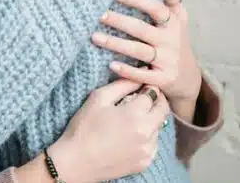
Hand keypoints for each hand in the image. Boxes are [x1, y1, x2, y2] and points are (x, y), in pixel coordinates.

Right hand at [46, 80, 169, 182]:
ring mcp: (147, 150)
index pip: (153, 93)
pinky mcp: (145, 162)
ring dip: (151, 119)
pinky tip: (131, 135)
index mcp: (135, 114)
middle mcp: (146, 133)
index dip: (148, 87)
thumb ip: (123, 84)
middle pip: (163, 110)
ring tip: (132, 119)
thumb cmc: (84, 128)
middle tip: (143, 98)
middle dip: (156, 100)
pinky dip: (148, 136)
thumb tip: (139, 76)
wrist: (76, 163)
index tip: (141, 86)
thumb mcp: (99, 98)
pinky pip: (154, 144)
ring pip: (159, 127)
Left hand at [92, 0, 202, 119]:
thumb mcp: (180, 16)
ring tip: (94, 37)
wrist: (189, 78)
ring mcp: (167, 61)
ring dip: (116, 44)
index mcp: (173, 22)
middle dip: (119, 21)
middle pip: (142, 29)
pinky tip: (110, 64)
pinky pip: (142, 74)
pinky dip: (127, 70)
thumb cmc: (177, 40)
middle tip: (98, 14)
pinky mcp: (163, 79)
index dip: (137, 0)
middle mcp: (171, 40)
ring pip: (138, 51)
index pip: (155, 8)